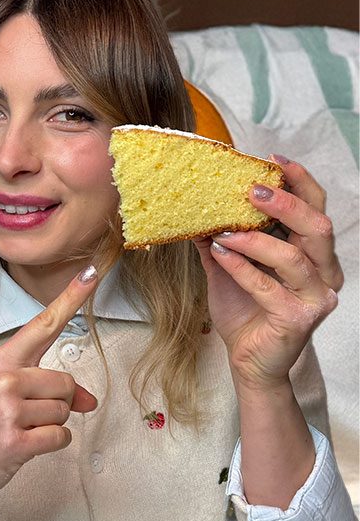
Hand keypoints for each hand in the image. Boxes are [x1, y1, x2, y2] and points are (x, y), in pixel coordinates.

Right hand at [0, 267, 100, 511]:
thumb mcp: (8, 398)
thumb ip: (49, 390)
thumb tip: (90, 400)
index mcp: (0, 360)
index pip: (43, 324)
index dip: (71, 298)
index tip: (93, 271)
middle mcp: (3, 378)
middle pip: (66, 382)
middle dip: (59, 403)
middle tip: (27, 416)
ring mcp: (7, 409)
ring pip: (65, 412)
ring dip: (51, 425)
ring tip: (20, 430)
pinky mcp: (14, 440)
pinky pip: (60, 437)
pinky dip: (51, 445)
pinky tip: (24, 446)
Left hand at [196, 156, 340, 387]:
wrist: (248, 360)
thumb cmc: (244, 311)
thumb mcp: (228, 268)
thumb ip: (220, 239)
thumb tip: (196, 207)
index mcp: (313, 254)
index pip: (317, 209)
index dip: (300, 182)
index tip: (273, 161)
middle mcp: (323, 272)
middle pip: (317, 227)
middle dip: (286, 203)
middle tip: (252, 189)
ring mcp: (315, 296)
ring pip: (295, 256)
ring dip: (256, 238)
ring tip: (225, 230)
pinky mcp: (297, 318)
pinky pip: (269, 286)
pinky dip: (242, 267)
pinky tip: (221, 254)